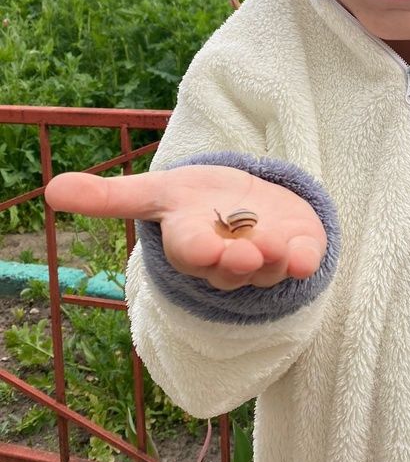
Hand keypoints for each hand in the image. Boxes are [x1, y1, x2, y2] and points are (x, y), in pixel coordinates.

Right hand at [45, 166, 326, 291]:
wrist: (249, 203)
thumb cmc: (199, 202)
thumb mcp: (158, 192)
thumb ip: (112, 196)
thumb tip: (50, 190)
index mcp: (193, 244)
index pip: (190, 252)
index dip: (197, 250)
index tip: (203, 246)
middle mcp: (228, 260)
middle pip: (228, 270)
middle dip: (235, 263)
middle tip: (243, 255)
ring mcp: (265, 261)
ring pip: (266, 271)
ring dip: (271, 261)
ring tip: (275, 247)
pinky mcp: (297, 252)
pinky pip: (302, 264)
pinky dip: (305, 261)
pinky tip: (306, 255)